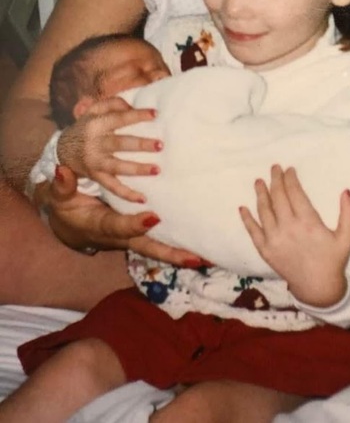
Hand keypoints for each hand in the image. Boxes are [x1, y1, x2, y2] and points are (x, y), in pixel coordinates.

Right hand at [43, 165, 202, 266]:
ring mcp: (134, 238)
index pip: (120, 227)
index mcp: (102, 226)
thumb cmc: (68, 208)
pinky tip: (202, 248)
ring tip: (208, 257)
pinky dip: (181, 247)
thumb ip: (63, 187)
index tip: (153, 217)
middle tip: (196, 258)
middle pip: (149, 248)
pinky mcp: (142, 235)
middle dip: (171, 254)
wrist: (71, 227)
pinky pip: (161, 243)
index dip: (135, 224)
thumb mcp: (60, 198)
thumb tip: (63, 170)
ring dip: (182, 254)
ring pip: (159, 248)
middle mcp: (122, 236)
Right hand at [57, 97, 162, 201]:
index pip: (118, 118)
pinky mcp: (96, 176)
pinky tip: (143, 198)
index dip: (136, 116)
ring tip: (157, 170)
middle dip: (140, 144)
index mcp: (96, 124)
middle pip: (120, 143)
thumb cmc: (88, 126)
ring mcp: (95, 162)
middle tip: (161, 145)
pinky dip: (127, 194)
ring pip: (118, 166)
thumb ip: (113, 104)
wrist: (62, 149)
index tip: (155, 114)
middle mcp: (94, 143)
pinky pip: (112, 187)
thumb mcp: (95, 110)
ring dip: (137, 169)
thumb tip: (132, 106)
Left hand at [240, 165, 349, 307]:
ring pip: (264, 211)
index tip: (289, 169)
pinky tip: (243, 208)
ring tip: (259, 182)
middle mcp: (289, 228)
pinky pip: (253, 231)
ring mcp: (274, 240)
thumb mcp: (347, 238)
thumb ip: (349, 213)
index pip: (295, 193)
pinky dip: (247, 219)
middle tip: (274, 168)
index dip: (291, 179)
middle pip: (278, 197)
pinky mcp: (265, 251)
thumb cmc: (333, 260)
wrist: (317, 288)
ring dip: (260, 194)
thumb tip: (346, 191)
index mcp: (308, 223)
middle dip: (275, 180)